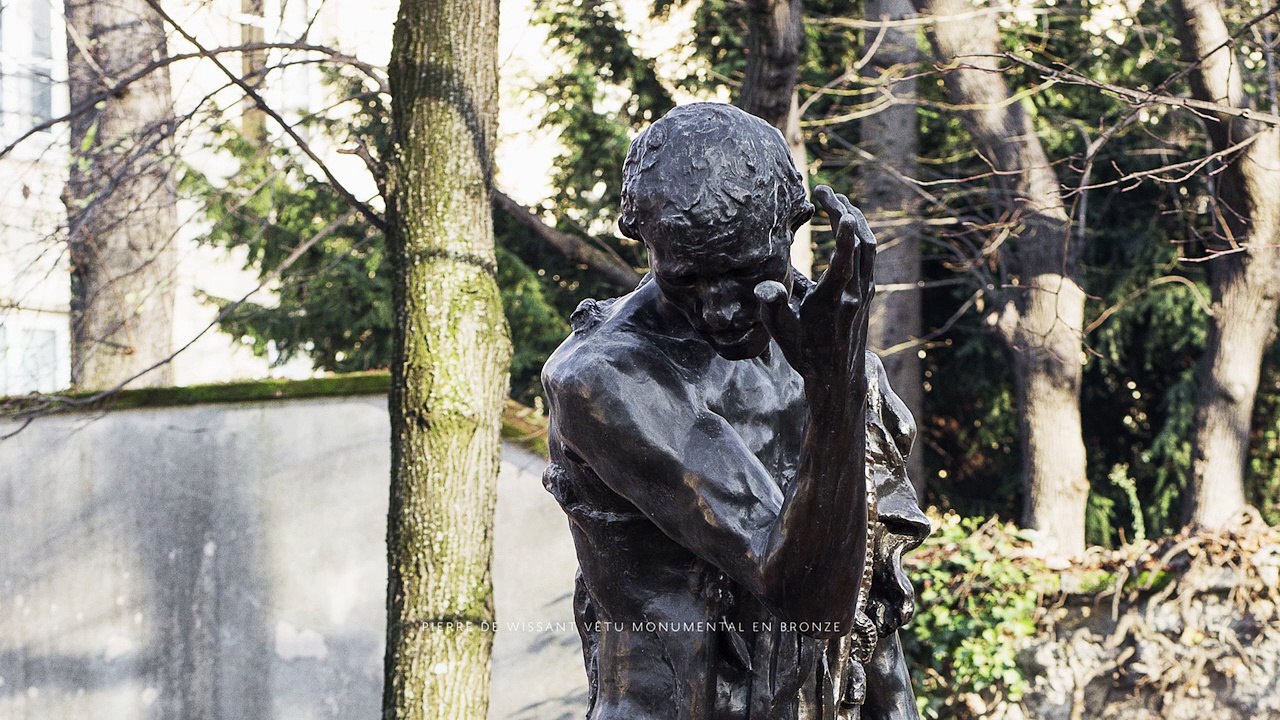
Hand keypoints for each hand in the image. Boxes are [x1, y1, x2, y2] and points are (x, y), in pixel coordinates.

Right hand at [754, 185, 875, 393]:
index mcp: (833, 301)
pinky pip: (868, 256)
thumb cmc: (805, 353)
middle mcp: (855, 293)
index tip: (838, 208)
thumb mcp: (781, 334)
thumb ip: (772, 308)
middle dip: (844, 211)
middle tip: (824, 190)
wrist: (838, 376)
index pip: (844, 261)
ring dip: (855, 219)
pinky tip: (847, 225)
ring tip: (838, 201)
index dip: (843, 234)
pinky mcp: (868, 293)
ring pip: (869, 247)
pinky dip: (859, 235)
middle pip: (859, 243)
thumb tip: (764, 288)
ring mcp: (865, 292)